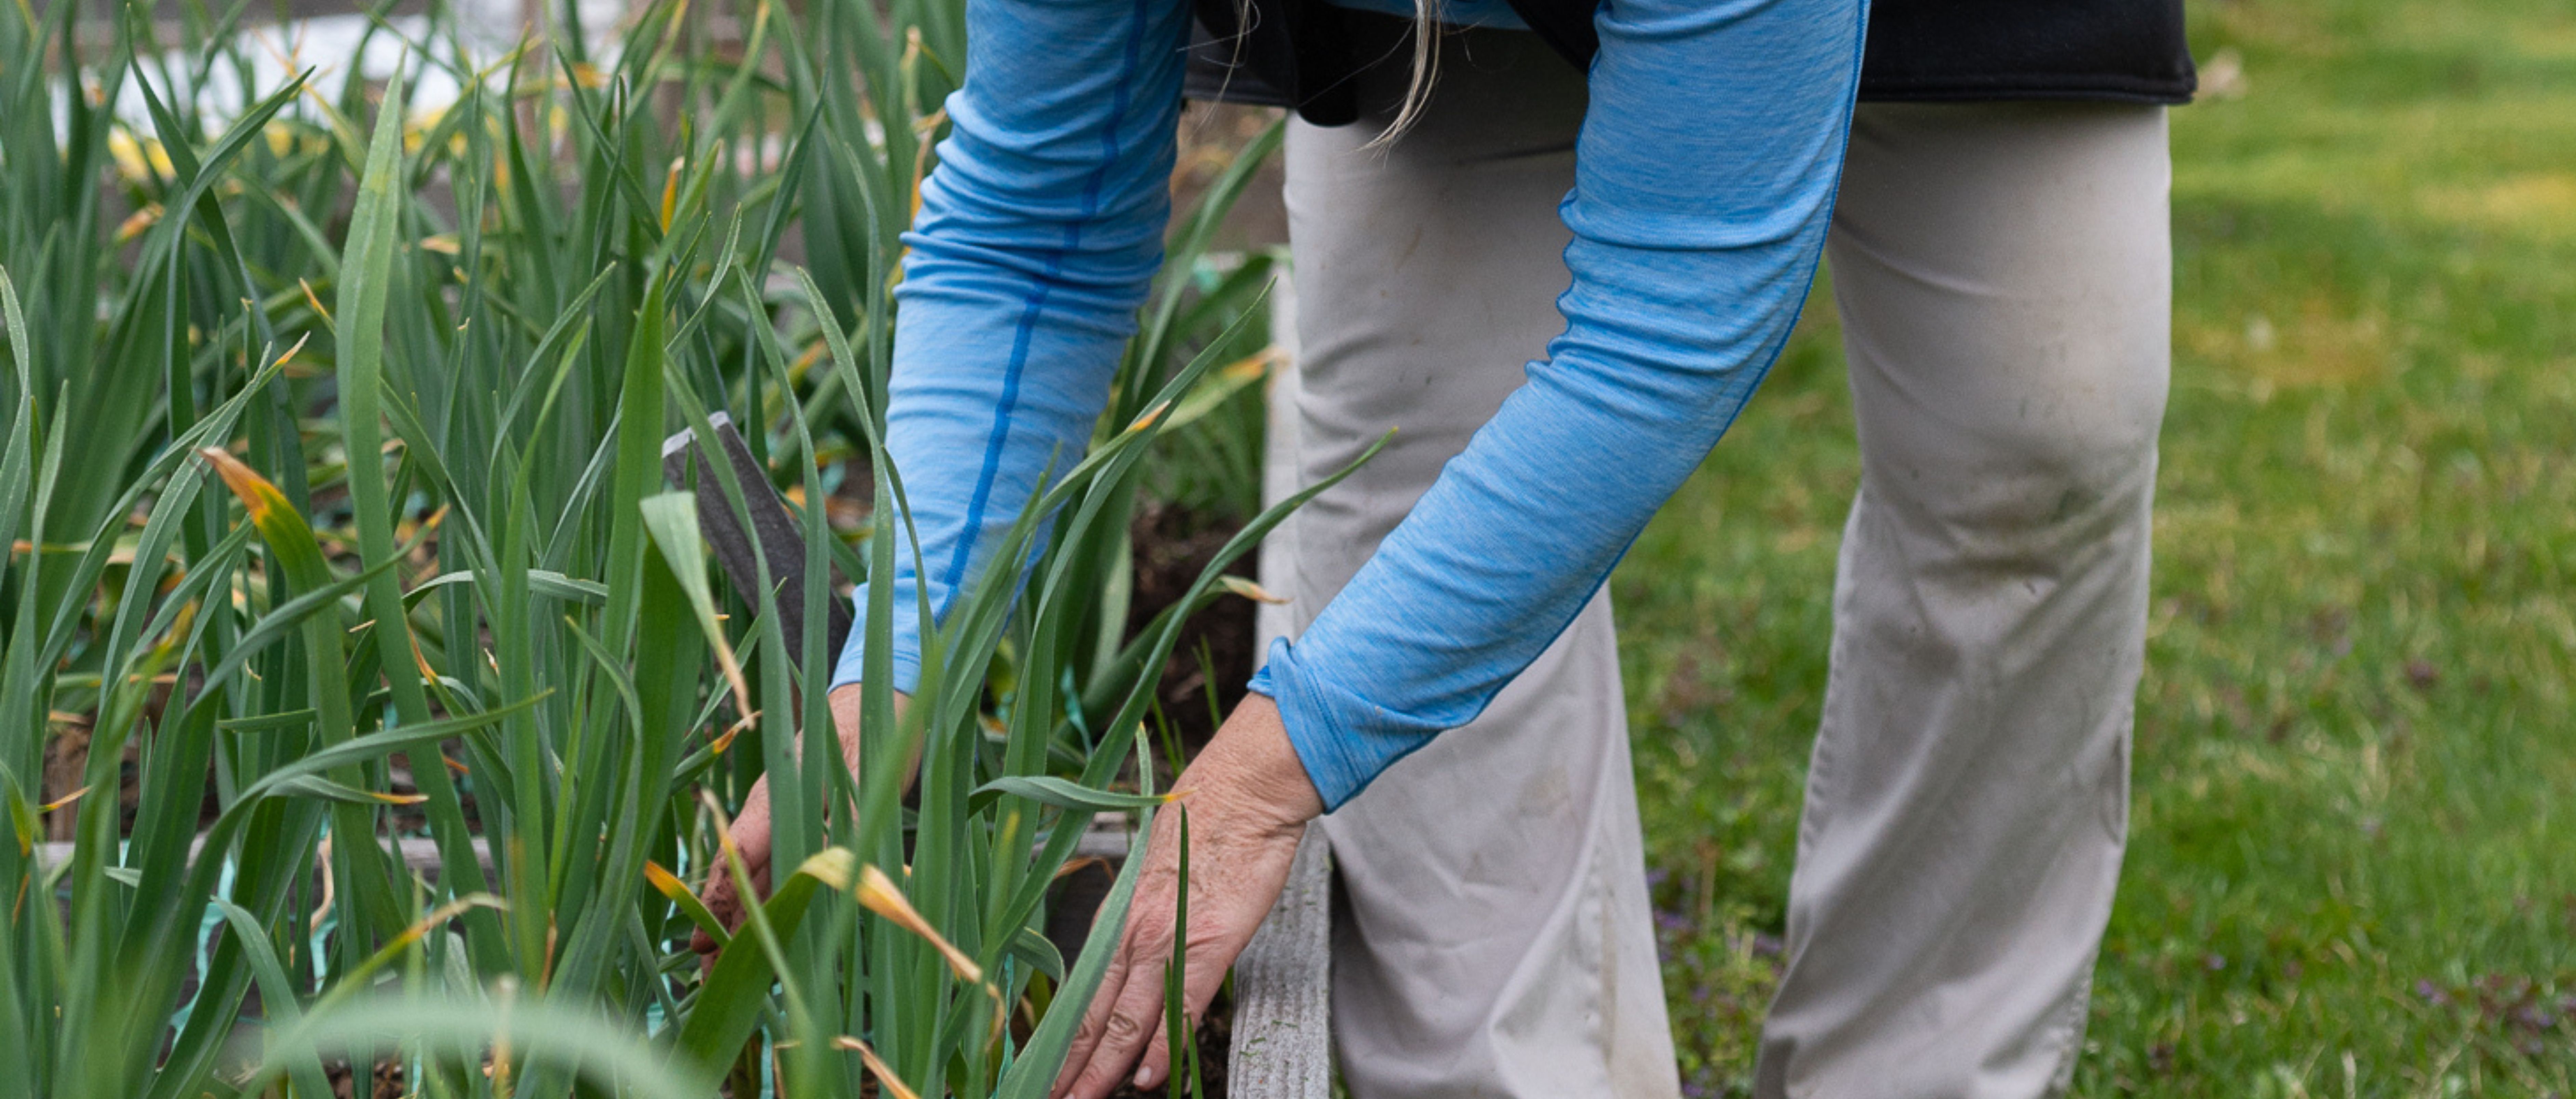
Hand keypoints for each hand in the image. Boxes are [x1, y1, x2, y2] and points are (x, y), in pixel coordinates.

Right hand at [695, 684, 899, 956]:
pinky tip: (765, 937)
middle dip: (723, 928)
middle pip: (740, 879)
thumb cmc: (873, 734)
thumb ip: (847, 823)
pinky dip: (770, 904)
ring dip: (744, 924)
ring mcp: (784, 821)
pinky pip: (780, 872)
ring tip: (725, 971)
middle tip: (705, 980)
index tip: (702, 943)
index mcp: (774, 799)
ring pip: (757, 880)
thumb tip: (832, 871)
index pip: (736, 857)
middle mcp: (771, 813)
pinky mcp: (805, 826)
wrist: (882, 701)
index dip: (718, 902)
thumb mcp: (864, 777)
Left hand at [1052, 694, 1323, 1098]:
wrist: (1245, 787)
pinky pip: (1179, 1006)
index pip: (1082, 993)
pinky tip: (1148, 1079)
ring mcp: (1167, 938)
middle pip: (1092, 1014)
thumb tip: (1143, 955)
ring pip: (1125, 1018)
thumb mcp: (1163, 875)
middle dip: (1068, 1066)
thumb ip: (1149, 919)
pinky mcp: (1209, 941)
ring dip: (1102, 1069)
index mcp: (1119, 917)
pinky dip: (1161, 1047)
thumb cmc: (1208, 823)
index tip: (1043, 1075)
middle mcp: (1132, 931)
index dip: (1062, 1040)